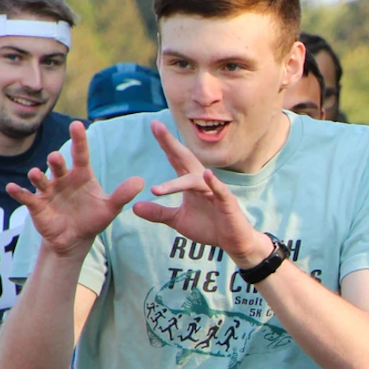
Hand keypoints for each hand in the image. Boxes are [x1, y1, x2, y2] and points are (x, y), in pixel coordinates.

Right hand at [7, 120, 144, 257]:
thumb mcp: (110, 208)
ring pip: (41, 179)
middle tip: (56, 157)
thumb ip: (123, 194)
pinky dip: (19, 192)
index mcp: (81, 176)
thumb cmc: (92, 218)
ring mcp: (48, 191)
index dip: (79, 140)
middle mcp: (63, 179)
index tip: (76, 124)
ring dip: (37, 176)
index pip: (80, 154)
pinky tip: (12, 188)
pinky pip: (26, 197)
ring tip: (36, 174)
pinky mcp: (37, 205)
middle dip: (56, 161)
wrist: (75, 239)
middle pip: (58, 166)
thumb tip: (141, 182)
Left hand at [128, 121, 271, 264]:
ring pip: (195, 181)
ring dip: (177, 183)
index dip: (166, 144)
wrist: (233, 242)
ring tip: (156, 190)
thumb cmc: (209, 227)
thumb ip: (158, 213)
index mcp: (190, 184)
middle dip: (170, 144)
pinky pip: (221, 191)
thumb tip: (134, 207)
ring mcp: (215, 191)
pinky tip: (207, 174)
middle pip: (185, 159)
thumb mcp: (178, 220)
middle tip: (156, 126)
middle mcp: (202, 182)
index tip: (154, 126)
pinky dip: (215, 183)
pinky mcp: (228, 203)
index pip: (176, 160)